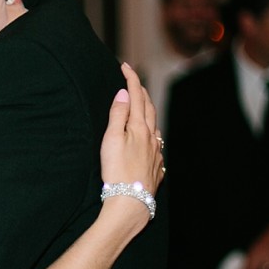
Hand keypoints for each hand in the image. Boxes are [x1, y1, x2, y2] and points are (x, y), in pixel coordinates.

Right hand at [100, 63, 162, 197]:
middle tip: (132, 80)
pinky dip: (151, 133)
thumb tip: (123, 94)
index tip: (124, 65)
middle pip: (149, 108)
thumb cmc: (116, 171)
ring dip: (148, 111)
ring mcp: (156, 153)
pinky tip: (148, 138)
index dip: (131, 78)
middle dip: (141, 91)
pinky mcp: (156, 167)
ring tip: (141, 106)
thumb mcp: (111, 139)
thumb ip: (118, 115)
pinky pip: (156, 144)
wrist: (130, 202)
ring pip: (155, 125)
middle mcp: (152, 137)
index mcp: (140, 127)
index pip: (136, 96)